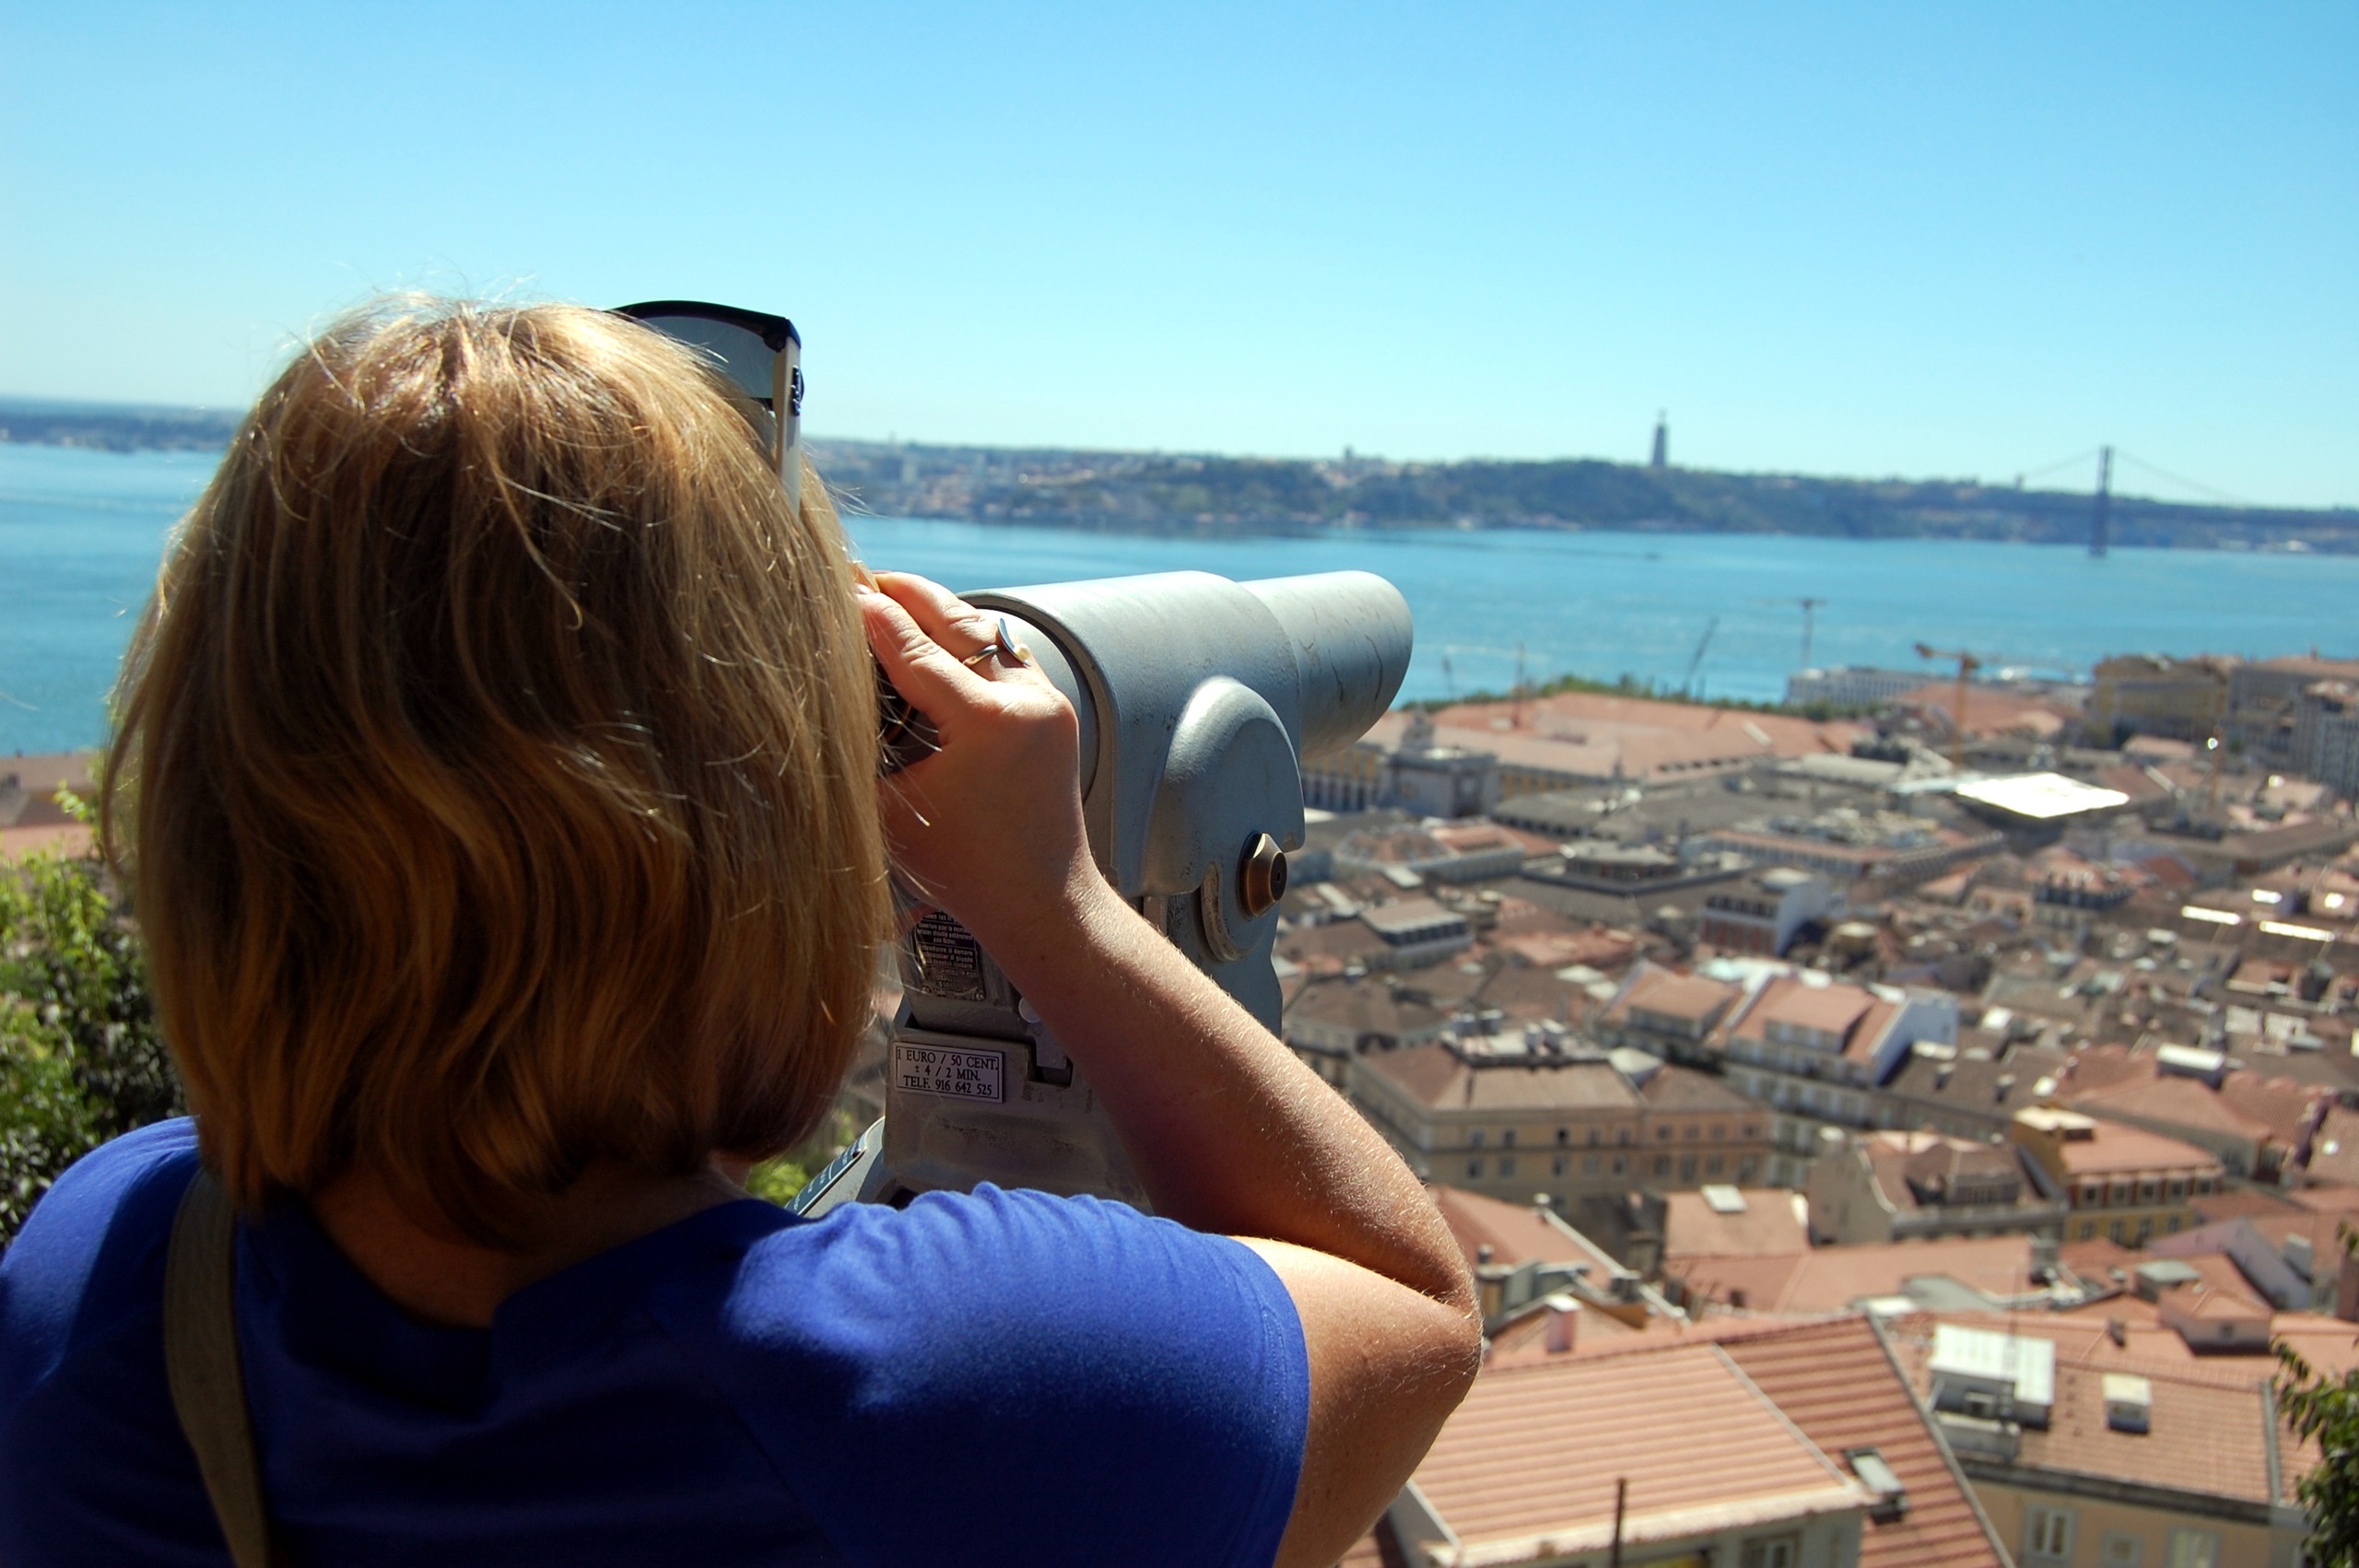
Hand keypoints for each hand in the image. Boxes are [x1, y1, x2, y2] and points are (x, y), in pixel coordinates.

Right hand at [860, 573, 1103, 951]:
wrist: (1043, 903)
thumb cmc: (965, 872)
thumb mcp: (892, 810)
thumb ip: (859, 746)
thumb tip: (823, 694)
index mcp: (987, 723)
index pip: (913, 650)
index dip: (869, 616)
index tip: (834, 589)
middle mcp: (1025, 701)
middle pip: (957, 621)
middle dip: (908, 595)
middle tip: (863, 577)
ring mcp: (1048, 703)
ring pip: (987, 632)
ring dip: (941, 610)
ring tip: (895, 597)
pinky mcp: (1056, 712)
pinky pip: (1007, 656)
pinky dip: (970, 640)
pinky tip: (937, 636)